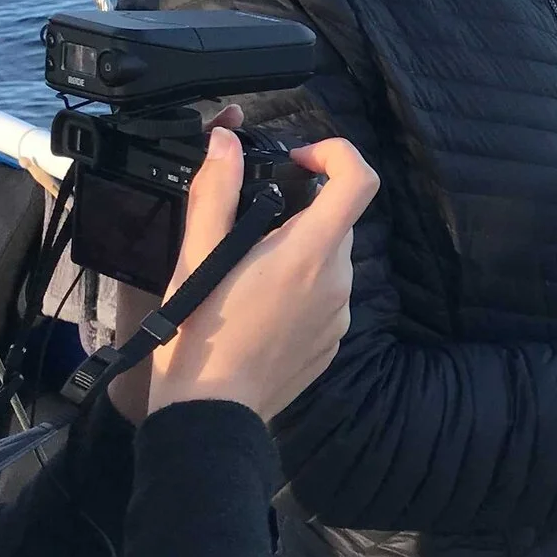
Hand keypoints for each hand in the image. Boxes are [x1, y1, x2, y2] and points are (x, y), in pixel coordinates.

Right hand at [137, 128, 376, 422]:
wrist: (211, 413)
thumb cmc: (200, 334)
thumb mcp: (198, 255)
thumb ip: (215, 191)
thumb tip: (224, 143)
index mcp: (310, 253)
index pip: (359, 180)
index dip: (336, 154)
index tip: (299, 160)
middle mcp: (337, 281)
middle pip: (337, 221)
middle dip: (299, 213)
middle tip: (248, 229)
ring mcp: (339, 315)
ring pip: (329, 260)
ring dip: (297, 253)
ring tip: (245, 276)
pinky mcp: (332, 342)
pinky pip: (325, 298)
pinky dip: (300, 290)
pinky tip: (258, 311)